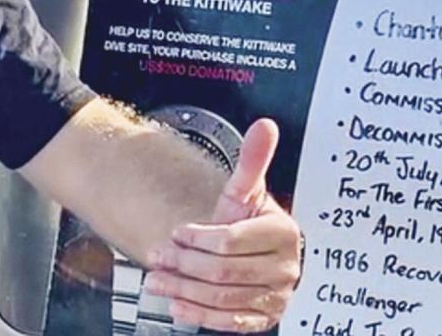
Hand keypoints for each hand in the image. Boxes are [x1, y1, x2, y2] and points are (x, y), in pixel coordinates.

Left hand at [143, 118, 302, 332]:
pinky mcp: (263, 318)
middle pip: (223, 271)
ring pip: (223, 297)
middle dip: (183, 264)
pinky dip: (200, 315)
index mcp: (282, 234)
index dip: (198, 238)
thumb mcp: (244, 191)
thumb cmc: (245, 220)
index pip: (231, 241)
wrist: (252, 252)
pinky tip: (176, 306)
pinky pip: (230, 322)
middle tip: (156, 255)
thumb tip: (265, 125)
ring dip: (183, 290)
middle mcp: (285, 269)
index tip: (176, 231)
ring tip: (155, 280)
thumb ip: (253, 160)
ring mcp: (276, 296)